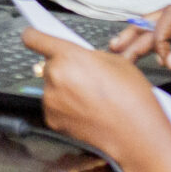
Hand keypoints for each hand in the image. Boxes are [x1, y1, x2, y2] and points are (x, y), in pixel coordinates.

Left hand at [21, 28, 170, 169]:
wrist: (136, 136)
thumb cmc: (132, 100)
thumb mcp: (116, 62)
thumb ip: (89, 56)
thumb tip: (79, 57)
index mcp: (69, 57)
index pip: (34, 37)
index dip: (35, 36)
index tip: (34, 36)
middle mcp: (54, 76)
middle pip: (49, 65)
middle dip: (64, 69)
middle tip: (86, 79)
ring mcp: (51, 99)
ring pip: (52, 87)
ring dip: (65, 90)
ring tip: (91, 99)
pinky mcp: (51, 119)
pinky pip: (55, 106)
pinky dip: (66, 108)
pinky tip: (87, 112)